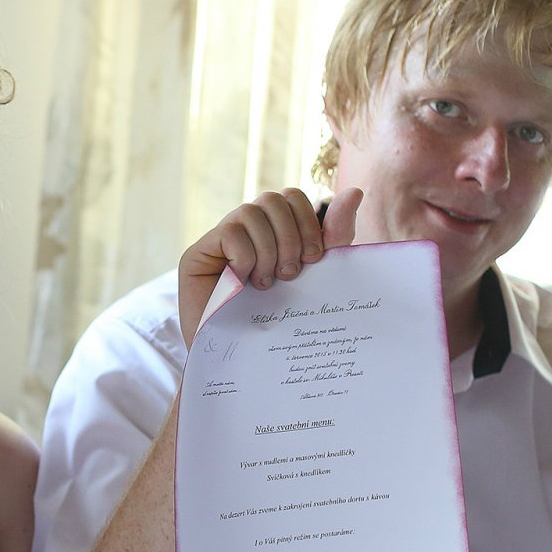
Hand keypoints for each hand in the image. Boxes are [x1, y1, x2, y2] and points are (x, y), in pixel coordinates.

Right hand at [176, 187, 360, 344]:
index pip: (291, 196)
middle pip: (274, 198)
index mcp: (272, 229)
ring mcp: (218, 240)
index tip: (314, 260)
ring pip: (251, 211)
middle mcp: (244, 229)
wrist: (243, 360)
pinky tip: (242, 283)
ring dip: (268, 250)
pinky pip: (230, 232)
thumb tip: (356, 191)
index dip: (308, 222)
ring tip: (266, 283)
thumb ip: (334, 234)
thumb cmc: (280, 319)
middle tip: (291, 274)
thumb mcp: (318, 273)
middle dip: (291, 237)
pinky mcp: (196, 254)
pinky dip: (245, 258)